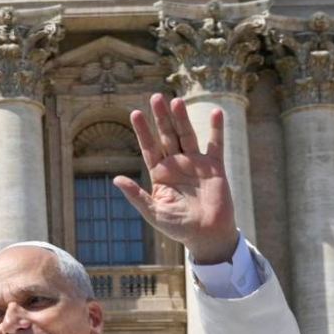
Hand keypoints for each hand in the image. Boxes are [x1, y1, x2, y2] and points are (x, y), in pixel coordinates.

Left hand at [114, 93, 238, 264]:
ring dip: (182, 118)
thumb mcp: (154, 212)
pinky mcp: (214, 167)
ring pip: (187, 135)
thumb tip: (116, 180)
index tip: (134, 113)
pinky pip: (215, 145)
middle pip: (167, 135)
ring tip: (176, 101)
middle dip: (161, 117)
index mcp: (160, 173)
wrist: (207, 236)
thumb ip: (137, 196)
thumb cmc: (178, 227)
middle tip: (155, 97)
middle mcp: (177, 164)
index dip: (142, 131)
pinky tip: (216, 113)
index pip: (149, 148)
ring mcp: (196, 163)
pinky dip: (216, 130)